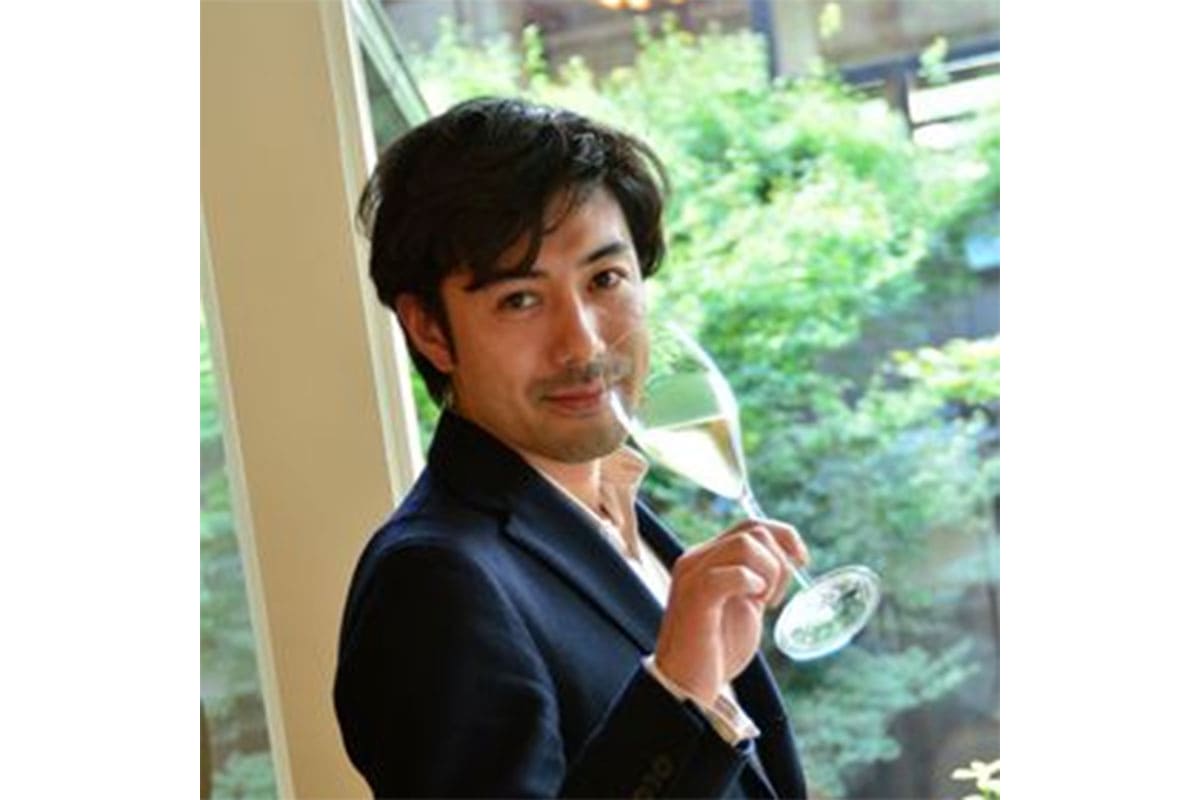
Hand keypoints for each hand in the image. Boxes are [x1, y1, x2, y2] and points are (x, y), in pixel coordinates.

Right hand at [654, 519, 808, 705]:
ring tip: (763, 603)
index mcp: (707, 558)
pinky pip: (730, 573)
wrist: (686, 686)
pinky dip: (751, 583)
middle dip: (779, 561)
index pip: (750, 525)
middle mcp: (697, 559)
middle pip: (752, 531)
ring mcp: (694, 575)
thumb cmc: (715, 649)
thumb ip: (756, 581)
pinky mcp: (696, 598)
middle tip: (774, 599)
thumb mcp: (744, 606)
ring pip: (745, 544)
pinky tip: (754, 604)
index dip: (784, 536)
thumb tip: (787, 562)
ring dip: (768, 573)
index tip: (803, 560)